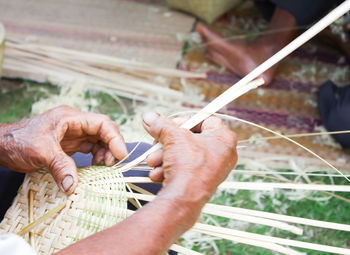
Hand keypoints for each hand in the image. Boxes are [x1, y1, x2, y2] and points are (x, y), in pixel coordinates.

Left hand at [0, 105, 127, 193]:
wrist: (3, 146)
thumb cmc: (19, 141)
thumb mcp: (41, 152)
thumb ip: (60, 167)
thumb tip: (74, 187)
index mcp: (70, 118)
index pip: (101, 123)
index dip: (114, 137)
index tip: (120, 154)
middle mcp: (75, 124)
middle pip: (104, 131)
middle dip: (112, 146)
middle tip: (112, 164)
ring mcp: (74, 134)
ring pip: (99, 140)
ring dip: (106, 153)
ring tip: (105, 166)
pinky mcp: (71, 144)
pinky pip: (91, 148)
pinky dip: (97, 157)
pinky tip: (97, 166)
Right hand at [142, 112, 236, 205]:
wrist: (184, 199)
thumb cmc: (187, 165)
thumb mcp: (172, 137)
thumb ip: (161, 124)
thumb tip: (149, 117)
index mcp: (224, 138)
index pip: (206, 120)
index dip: (185, 120)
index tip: (170, 125)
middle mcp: (224, 153)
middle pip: (191, 139)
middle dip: (168, 142)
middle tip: (157, 142)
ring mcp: (215, 169)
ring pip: (185, 155)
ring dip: (165, 156)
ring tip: (153, 161)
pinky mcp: (204, 182)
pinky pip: (186, 169)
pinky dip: (170, 169)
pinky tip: (158, 173)